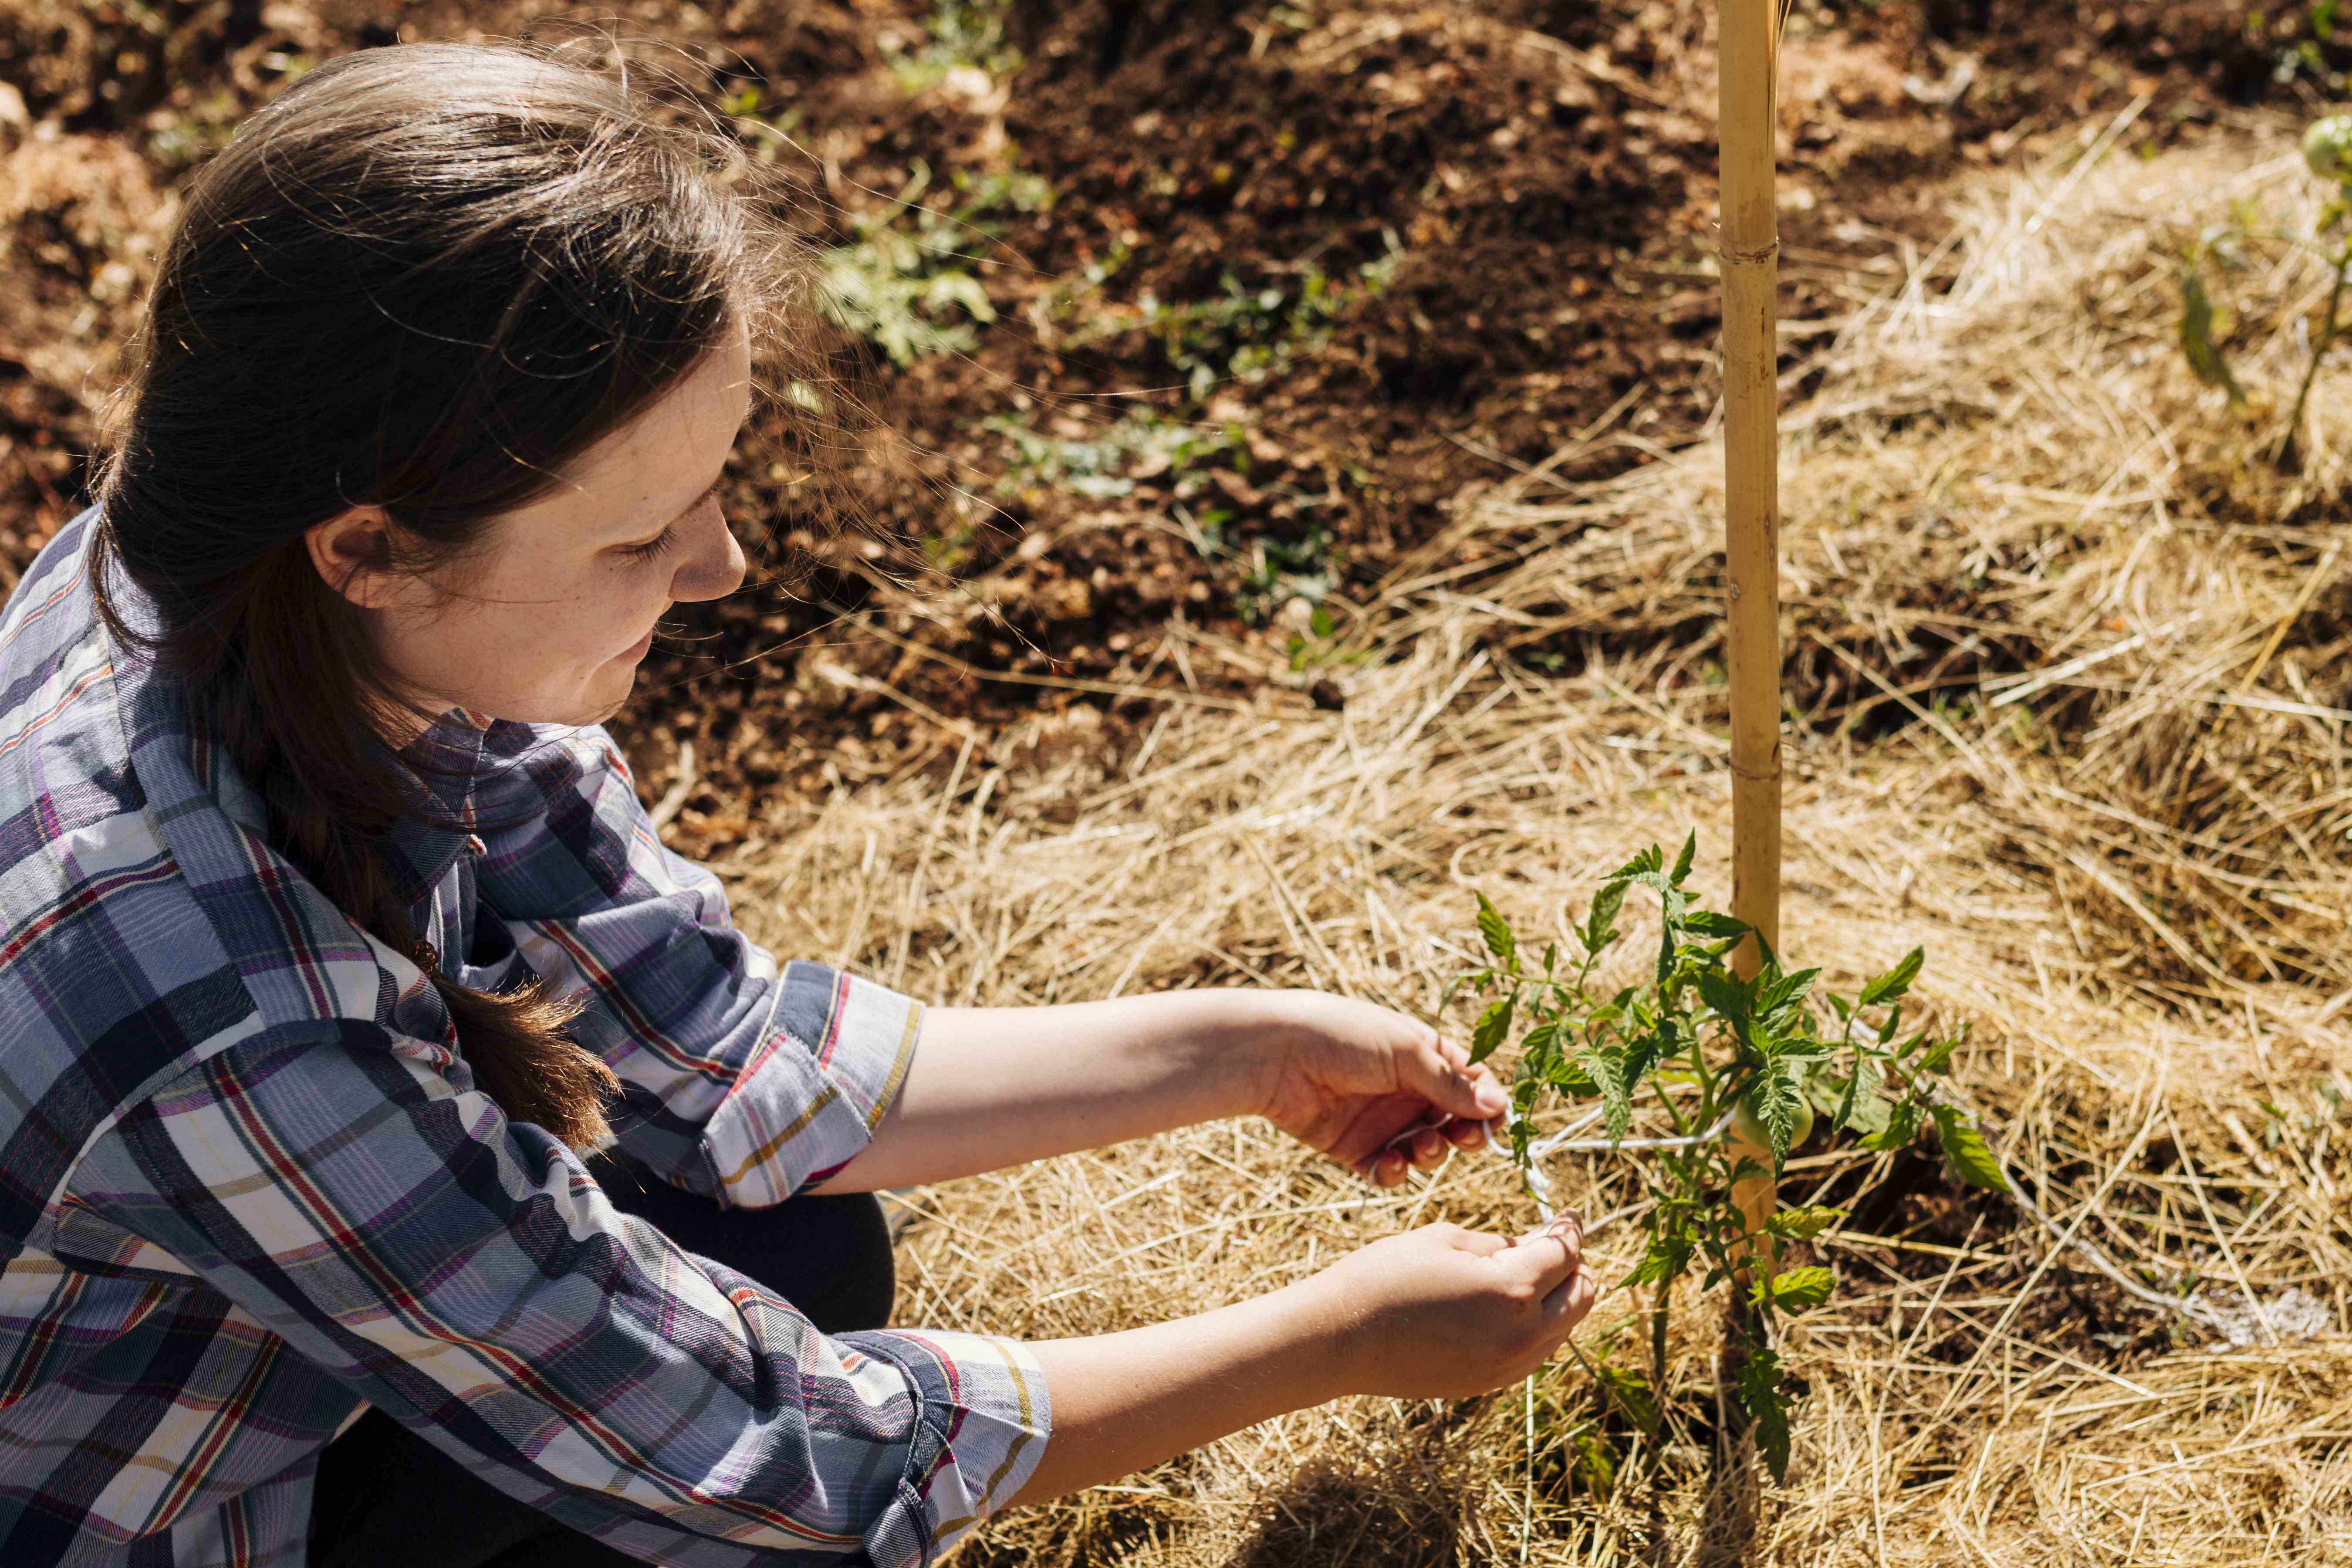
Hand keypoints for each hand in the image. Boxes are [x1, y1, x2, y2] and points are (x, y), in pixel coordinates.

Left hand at [1254, 992, 1508, 1186]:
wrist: (1276, 1056)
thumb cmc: (1342, 1036)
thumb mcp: (1405, 1051)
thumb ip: (1450, 1084)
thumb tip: (1499, 1107)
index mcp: (1425, 1056)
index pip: (1472, 1084)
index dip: (1488, 1103)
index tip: (1495, 1120)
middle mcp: (1408, 1089)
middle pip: (1455, 1122)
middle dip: (1465, 1134)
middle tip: (1463, 1138)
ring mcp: (1383, 1120)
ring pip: (1426, 1150)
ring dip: (1431, 1153)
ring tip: (1420, 1145)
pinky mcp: (1356, 1147)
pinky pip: (1388, 1170)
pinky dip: (1394, 1172)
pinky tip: (1387, 1162)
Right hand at [1310, 1214, 1598, 1398]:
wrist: (1341, 1338)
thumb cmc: (1385, 1275)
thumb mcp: (1445, 1239)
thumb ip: (1499, 1243)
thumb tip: (1532, 1246)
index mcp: (1511, 1290)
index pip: (1565, 1255)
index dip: (1570, 1229)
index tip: (1569, 1215)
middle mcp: (1521, 1335)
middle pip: (1582, 1296)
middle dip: (1575, 1265)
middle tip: (1553, 1244)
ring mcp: (1508, 1367)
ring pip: (1563, 1328)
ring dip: (1557, 1298)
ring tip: (1525, 1273)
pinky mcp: (1490, 1384)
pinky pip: (1535, 1352)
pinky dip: (1535, 1326)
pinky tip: (1504, 1306)